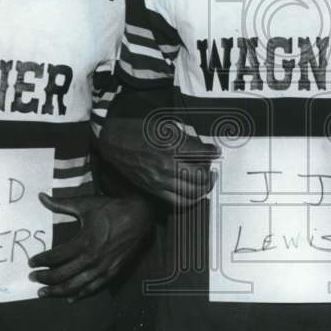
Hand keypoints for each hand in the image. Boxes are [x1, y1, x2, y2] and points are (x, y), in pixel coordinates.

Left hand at [29, 192, 152, 300]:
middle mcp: (92, 258)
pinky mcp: (112, 272)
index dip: (40, 261)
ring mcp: (102, 268)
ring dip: (57, 291)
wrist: (141, 217)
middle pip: (62, 275)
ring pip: (75, 286)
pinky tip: (69, 299)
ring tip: (43, 293)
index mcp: (84, 241)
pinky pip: (93, 288)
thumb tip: (40, 196)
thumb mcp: (86, 204)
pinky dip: (80, 295)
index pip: (55, 257)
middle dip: (44, 278)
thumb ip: (61, 203)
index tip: (31, 263)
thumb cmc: (112, 209)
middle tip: (32, 278)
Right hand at [99, 117, 218, 206]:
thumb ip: (186, 140)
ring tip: (205, 182)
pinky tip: (193, 193)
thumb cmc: (138, 131)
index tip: (215, 152)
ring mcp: (160, 181)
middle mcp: (167, 166)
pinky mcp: (154, 190)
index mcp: (172, 148)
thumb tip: (202, 148)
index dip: (212, 153)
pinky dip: (190, 199)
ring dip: (203, 188)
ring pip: (192, 193)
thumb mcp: (166, 128)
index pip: (202, 154)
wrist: (115, 142)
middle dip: (209, 173)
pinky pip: (177, 202)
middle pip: (200, 177)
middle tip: (211, 169)